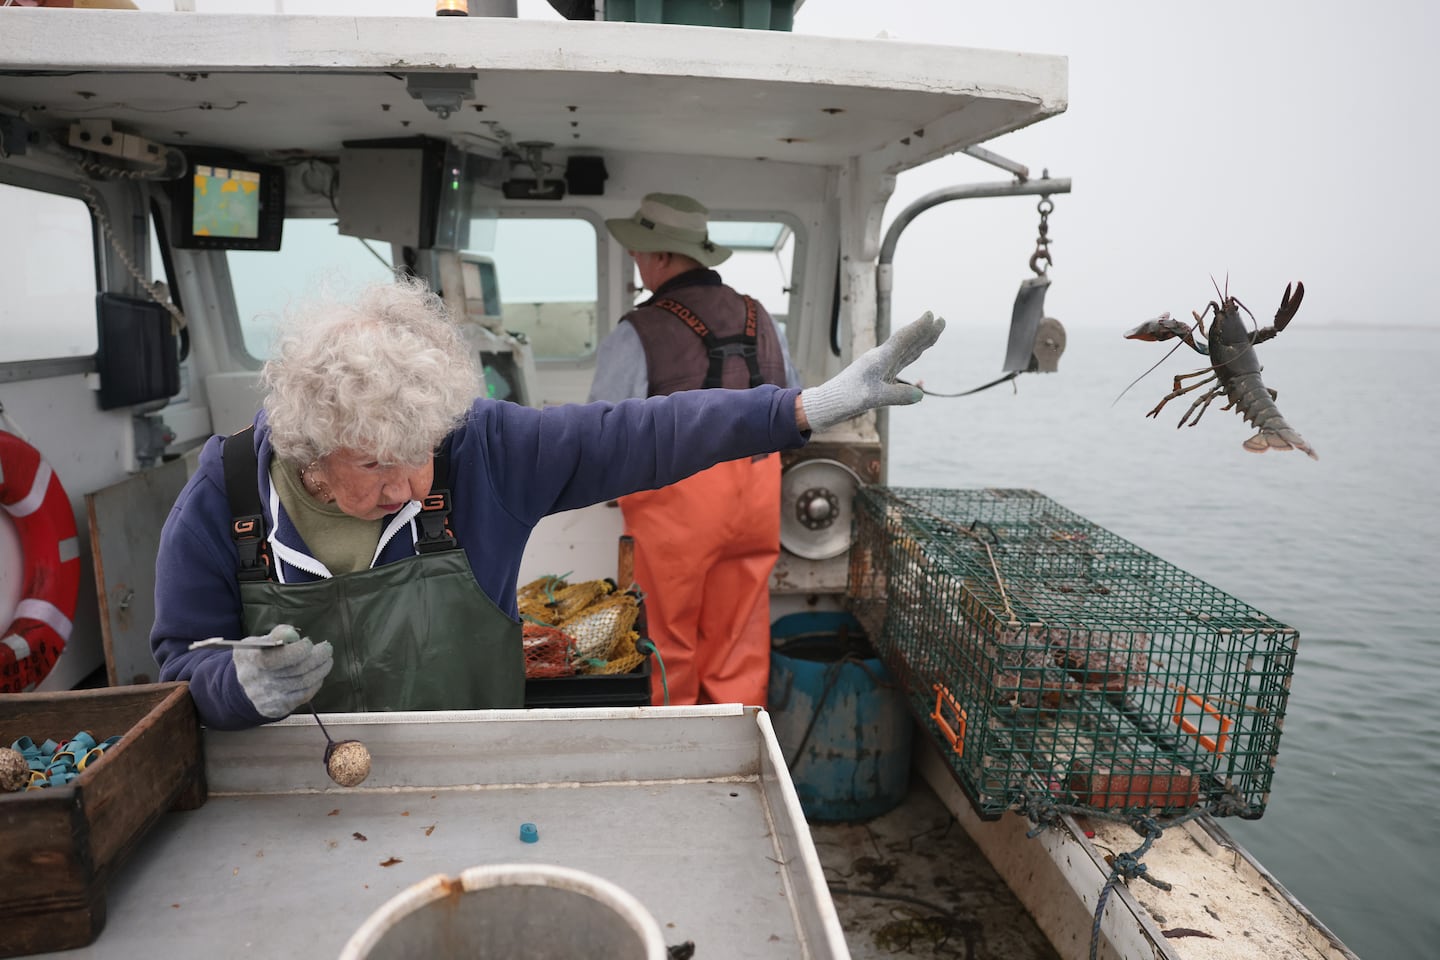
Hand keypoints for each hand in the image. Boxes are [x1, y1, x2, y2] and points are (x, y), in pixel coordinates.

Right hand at [232, 624, 333, 719]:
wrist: (245, 689)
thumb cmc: (258, 658)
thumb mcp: (259, 642)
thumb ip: (276, 635)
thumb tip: (292, 634)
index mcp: (250, 659)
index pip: (274, 659)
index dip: (297, 650)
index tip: (308, 642)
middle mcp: (257, 680)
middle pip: (295, 671)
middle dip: (317, 658)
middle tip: (327, 649)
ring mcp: (267, 696)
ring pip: (303, 683)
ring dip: (321, 670)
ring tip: (327, 660)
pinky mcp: (277, 708)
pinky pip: (303, 695)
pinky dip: (315, 683)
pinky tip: (318, 674)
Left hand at [798, 311, 944, 432]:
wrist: (828, 404)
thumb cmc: (846, 398)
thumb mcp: (872, 398)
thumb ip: (897, 395)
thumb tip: (921, 394)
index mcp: (879, 359)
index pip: (903, 339)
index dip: (918, 328)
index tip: (932, 315)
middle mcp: (880, 360)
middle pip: (908, 343)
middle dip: (926, 333)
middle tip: (942, 320)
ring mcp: (880, 369)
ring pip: (905, 354)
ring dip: (921, 345)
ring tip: (935, 335)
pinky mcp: (878, 380)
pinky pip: (899, 370)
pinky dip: (911, 372)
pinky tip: (920, 382)